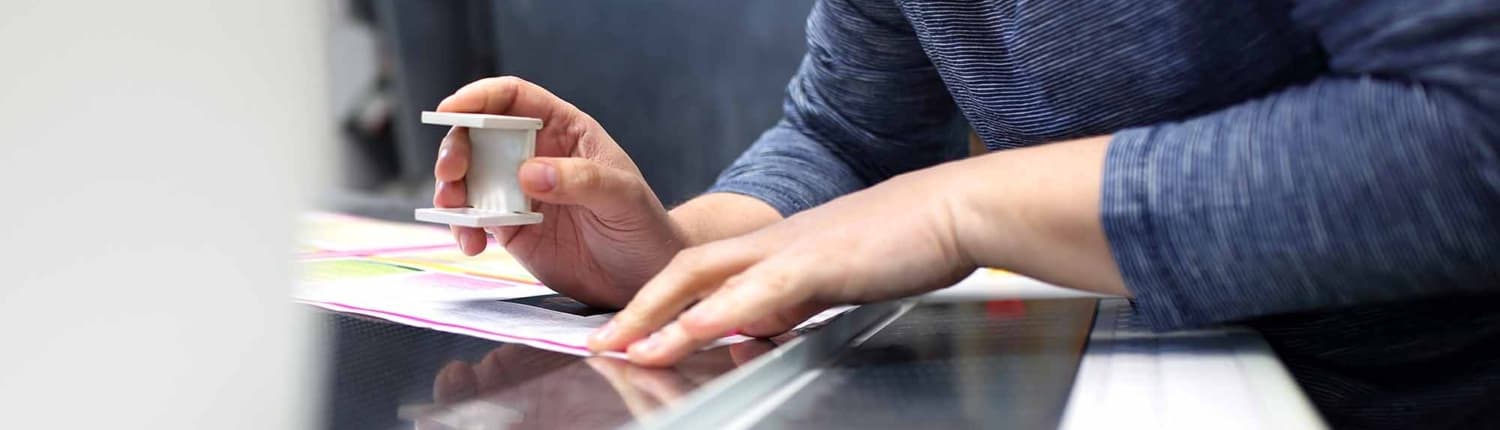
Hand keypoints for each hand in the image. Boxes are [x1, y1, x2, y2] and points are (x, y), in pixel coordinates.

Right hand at [433, 77, 685, 307]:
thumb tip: (528, 173)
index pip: (514, 99)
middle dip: (456, 147)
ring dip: (450, 189)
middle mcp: (535, 155)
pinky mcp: (509, 227)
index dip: (479, 97)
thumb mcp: (623, 198)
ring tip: (455, 210)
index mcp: (565, 130)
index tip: (451, 109)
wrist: (643, 277)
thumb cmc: (643, 226)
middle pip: (479, 134)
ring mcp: (518, 192)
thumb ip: (581, 180)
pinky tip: (472, 244)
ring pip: (468, 177)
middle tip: (452, 172)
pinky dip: (462, 228)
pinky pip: (473, 220)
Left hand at [587, 163, 978, 364]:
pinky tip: (692, 331)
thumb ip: (791, 302)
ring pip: (709, 278)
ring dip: (662, 315)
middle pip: (685, 270)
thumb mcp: (834, 279)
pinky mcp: (823, 261)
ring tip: (626, 348)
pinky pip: (761, 289)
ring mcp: (794, 249)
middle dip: (638, 310)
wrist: (957, 207)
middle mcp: (774, 244)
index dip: (656, 300)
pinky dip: (721, 312)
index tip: (624, 333)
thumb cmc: (907, 243)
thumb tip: (756, 331)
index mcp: (777, 249)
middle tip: (601, 345)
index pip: (700, 272)